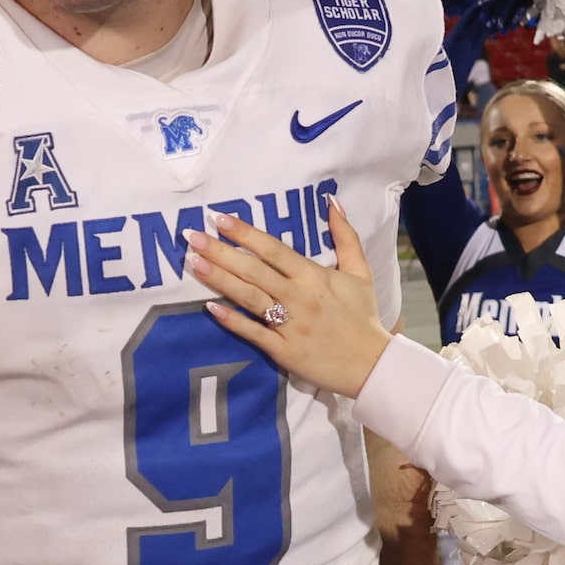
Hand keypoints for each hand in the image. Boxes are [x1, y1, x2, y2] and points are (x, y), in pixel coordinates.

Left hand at [190, 200, 394, 395]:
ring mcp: (291, 325)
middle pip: (254, 270)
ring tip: (194, 264)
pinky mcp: (285, 351)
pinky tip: (210, 308)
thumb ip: (346, 235)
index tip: (219, 219)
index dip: (246, 233)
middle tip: (191, 236)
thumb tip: (332, 201)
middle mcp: (299, 297)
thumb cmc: (363, 316)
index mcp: (314, 276)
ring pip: (250, 298)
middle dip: (221, 252)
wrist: (372, 363)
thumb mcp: (360, 271)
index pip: (273, 249)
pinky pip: (255, 334)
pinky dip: (233, 321)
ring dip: (220, 280)